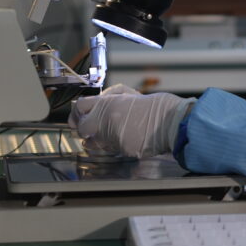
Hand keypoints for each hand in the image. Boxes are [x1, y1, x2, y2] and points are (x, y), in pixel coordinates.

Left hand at [69, 88, 193, 157]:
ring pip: (92, 141)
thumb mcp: (128, 95)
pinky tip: (121, 140)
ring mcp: (112, 136)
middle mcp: (105, 119)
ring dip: (95, 140)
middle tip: (88, 129)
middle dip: (83, 129)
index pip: (80, 106)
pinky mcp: (120, 149)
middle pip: (81, 127)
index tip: (79, 115)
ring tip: (106, 135)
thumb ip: (109, 100)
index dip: (77, 112)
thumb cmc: (152, 107)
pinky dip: (112, 146)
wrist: (168, 120)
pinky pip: (109, 149)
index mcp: (107, 103)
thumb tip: (94, 105)